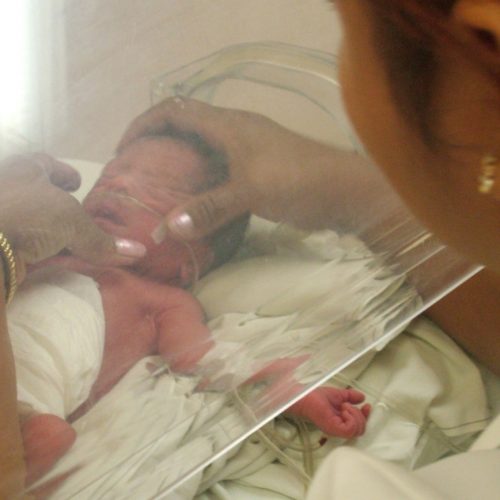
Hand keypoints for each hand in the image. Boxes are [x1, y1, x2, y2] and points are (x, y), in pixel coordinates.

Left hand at [0, 154, 145, 281]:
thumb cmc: (28, 215)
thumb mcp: (72, 224)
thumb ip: (101, 240)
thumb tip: (139, 252)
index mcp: (25, 170)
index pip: (45, 164)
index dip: (63, 172)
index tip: (76, 183)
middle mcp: (6, 187)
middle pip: (32, 190)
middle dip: (50, 199)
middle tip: (70, 209)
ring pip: (22, 216)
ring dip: (40, 226)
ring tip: (59, 237)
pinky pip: (16, 239)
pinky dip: (29, 246)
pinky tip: (40, 256)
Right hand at [119, 98, 366, 239]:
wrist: (344, 191)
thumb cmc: (297, 181)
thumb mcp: (249, 191)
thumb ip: (209, 208)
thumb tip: (167, 227)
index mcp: (227, 124)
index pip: (173, 111)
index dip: (143, 124)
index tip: (123, 150)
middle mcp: (234, 131)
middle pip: (185, 126)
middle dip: (157, 143)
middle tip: (138, 172)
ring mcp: (247, 150)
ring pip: (202, 149)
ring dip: (179, 163)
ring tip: (160, 188)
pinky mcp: (258, 170)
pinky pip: (219, 169)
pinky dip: (201, 181)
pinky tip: (196, 202)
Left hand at [287, 387, 370, 437]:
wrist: (305, 397)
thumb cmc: (316, 397)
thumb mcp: (338, 395)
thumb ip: (350, 396)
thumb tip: (362, 397)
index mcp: (341, 421)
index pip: (360, 425)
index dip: (366, 416)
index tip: (366, 406)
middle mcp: (340, 428)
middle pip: (361, 429)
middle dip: (360, 415)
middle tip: (348, 405)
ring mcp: (337, 429)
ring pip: (358, 430)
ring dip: (355, 415)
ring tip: (344, 406)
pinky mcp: (333, 428)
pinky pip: (350, 429)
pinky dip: (351, 418)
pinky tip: (343, 410)